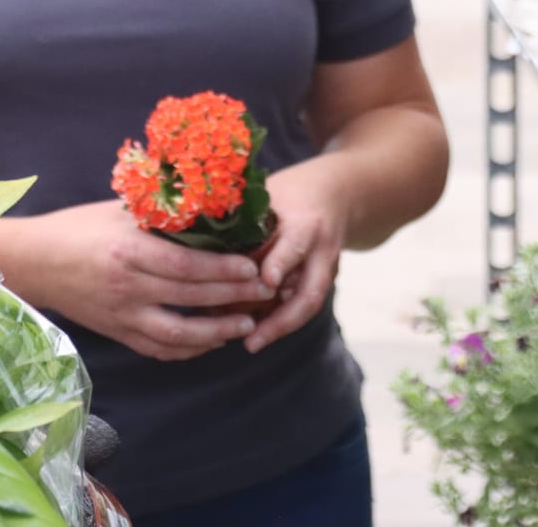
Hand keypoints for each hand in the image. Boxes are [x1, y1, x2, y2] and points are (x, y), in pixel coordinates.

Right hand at [0, 201, 275, 361]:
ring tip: (244, 325)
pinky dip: (187, 349)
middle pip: (190, 297)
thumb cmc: (76, 227)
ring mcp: (121, 314)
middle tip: (264, 294)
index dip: (224, 270)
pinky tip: (210, 342)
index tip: (254, 268)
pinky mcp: (116, 332)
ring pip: (177, 333)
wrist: (33, 262)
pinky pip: (157, 348)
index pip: (187, 265)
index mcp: (129, 250)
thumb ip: (157, 215)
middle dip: (232, 297)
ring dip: (215, 332)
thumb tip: (204, 208)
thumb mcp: (117, 211)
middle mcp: (127, 286)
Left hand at [245, 162, 351, 352]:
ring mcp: (326, 270)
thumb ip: (246, 218)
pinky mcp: (321, 282)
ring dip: (277, 326)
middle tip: (251, 340)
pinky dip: (278, 320)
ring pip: (305, 305)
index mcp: (306, 223)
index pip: (296, 245)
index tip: (265, 282)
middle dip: (281, 320)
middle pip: (309, 292)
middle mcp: (321, 251)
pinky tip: (252, 333)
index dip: (281, 264)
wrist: (336, 195)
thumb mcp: (270, 195)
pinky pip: (300, 305)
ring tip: (249, 344)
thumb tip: (201, 245)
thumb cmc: (289, 193)